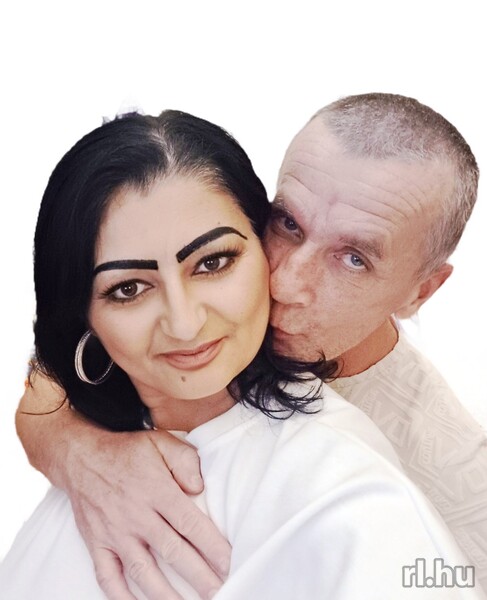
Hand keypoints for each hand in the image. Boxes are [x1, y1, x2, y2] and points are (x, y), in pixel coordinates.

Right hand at [65, 427, 230, 599]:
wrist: (81, 456)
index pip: (189, 523)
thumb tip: (199, 488)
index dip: (211, 545)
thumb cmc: (127, 450)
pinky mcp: (97, 544)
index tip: (228, 563)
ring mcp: (115, 532)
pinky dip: (122, 597)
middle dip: (198, 575)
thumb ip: (185, 460)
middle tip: (219, 591)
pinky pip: (108, 577)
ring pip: (143, 571)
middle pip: (172, 551)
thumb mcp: (161, 441)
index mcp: (156, 490)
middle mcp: (136, 515)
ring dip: (166, 594)